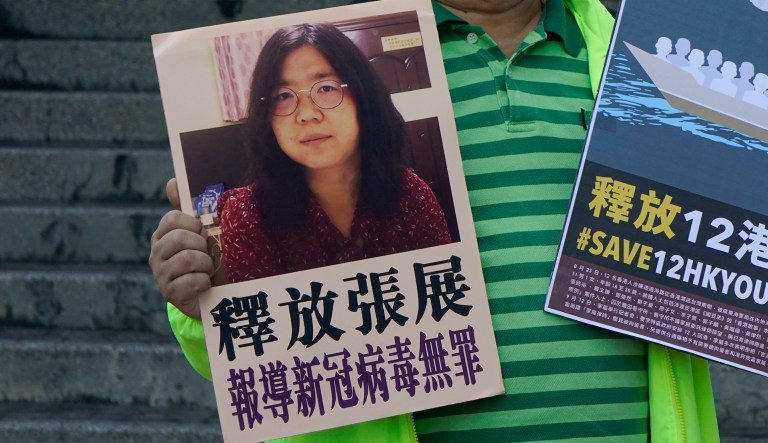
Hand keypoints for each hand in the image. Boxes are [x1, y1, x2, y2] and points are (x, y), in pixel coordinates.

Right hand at [148, 178, 213, 318]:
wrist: (205, 296)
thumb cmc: (202, 260)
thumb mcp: (197, 234)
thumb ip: (187, 209)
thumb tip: (172, 182)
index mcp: (162, 236)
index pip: (172, 218)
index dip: (193, 224)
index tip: (202, 232)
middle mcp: (156, 254)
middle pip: (180, 238)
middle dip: (202, 245)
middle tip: (207, 254)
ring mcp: (160, 275)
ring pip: (188, 259)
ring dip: (206, 264)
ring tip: (207, 269)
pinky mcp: (170, 294)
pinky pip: (192, 282)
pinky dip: (205, 282)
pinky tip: (205, 285)